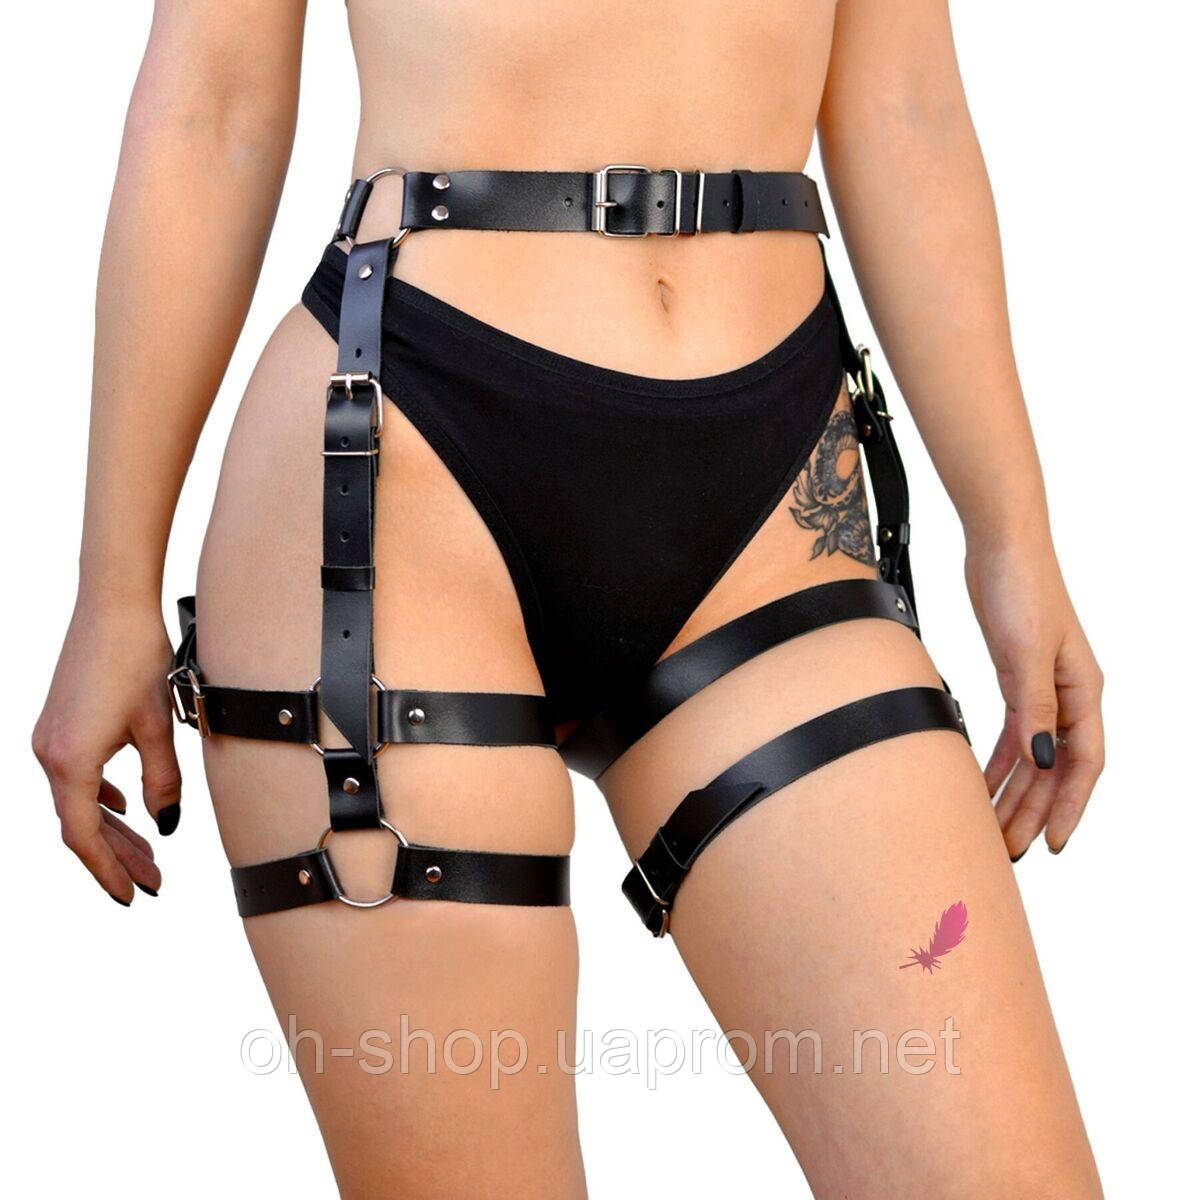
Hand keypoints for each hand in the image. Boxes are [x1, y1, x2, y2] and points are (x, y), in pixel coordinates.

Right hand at [32, 594, 180, 903]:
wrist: (112, 605)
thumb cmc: (136, 658)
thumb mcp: (159, 726)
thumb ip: (163, 781)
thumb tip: (166, 824)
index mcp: (69, 760)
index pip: (83, 835)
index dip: (109, 870)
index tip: (134, 894)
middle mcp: (48, 753)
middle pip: (80, 823)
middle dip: (117, 856)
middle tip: (152, 881)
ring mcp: (50, 738)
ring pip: (78, 800)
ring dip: (112, 828)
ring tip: (147, 853)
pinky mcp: (59, 724)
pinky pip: (76, 776)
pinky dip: (100, 798)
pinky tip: (124, 807)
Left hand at [964, 535, 1103, 857]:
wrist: (1000, 546)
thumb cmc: (1022, 588)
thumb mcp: (1026, 651)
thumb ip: (1035, 707)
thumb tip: (1043, 761)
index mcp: (1083, 691)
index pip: (1084, 764)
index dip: (1070, 807)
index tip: (1052, 844)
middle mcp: (1068, 695)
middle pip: (1055, 769)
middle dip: (1034, 811)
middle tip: (1008, 850)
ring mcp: (1041, 688)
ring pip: (1031, 756)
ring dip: (1013, 793)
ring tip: (993, 830)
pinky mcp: (1015, 678)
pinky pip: (1011, 733)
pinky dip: (997, 762)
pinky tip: (981, 785)